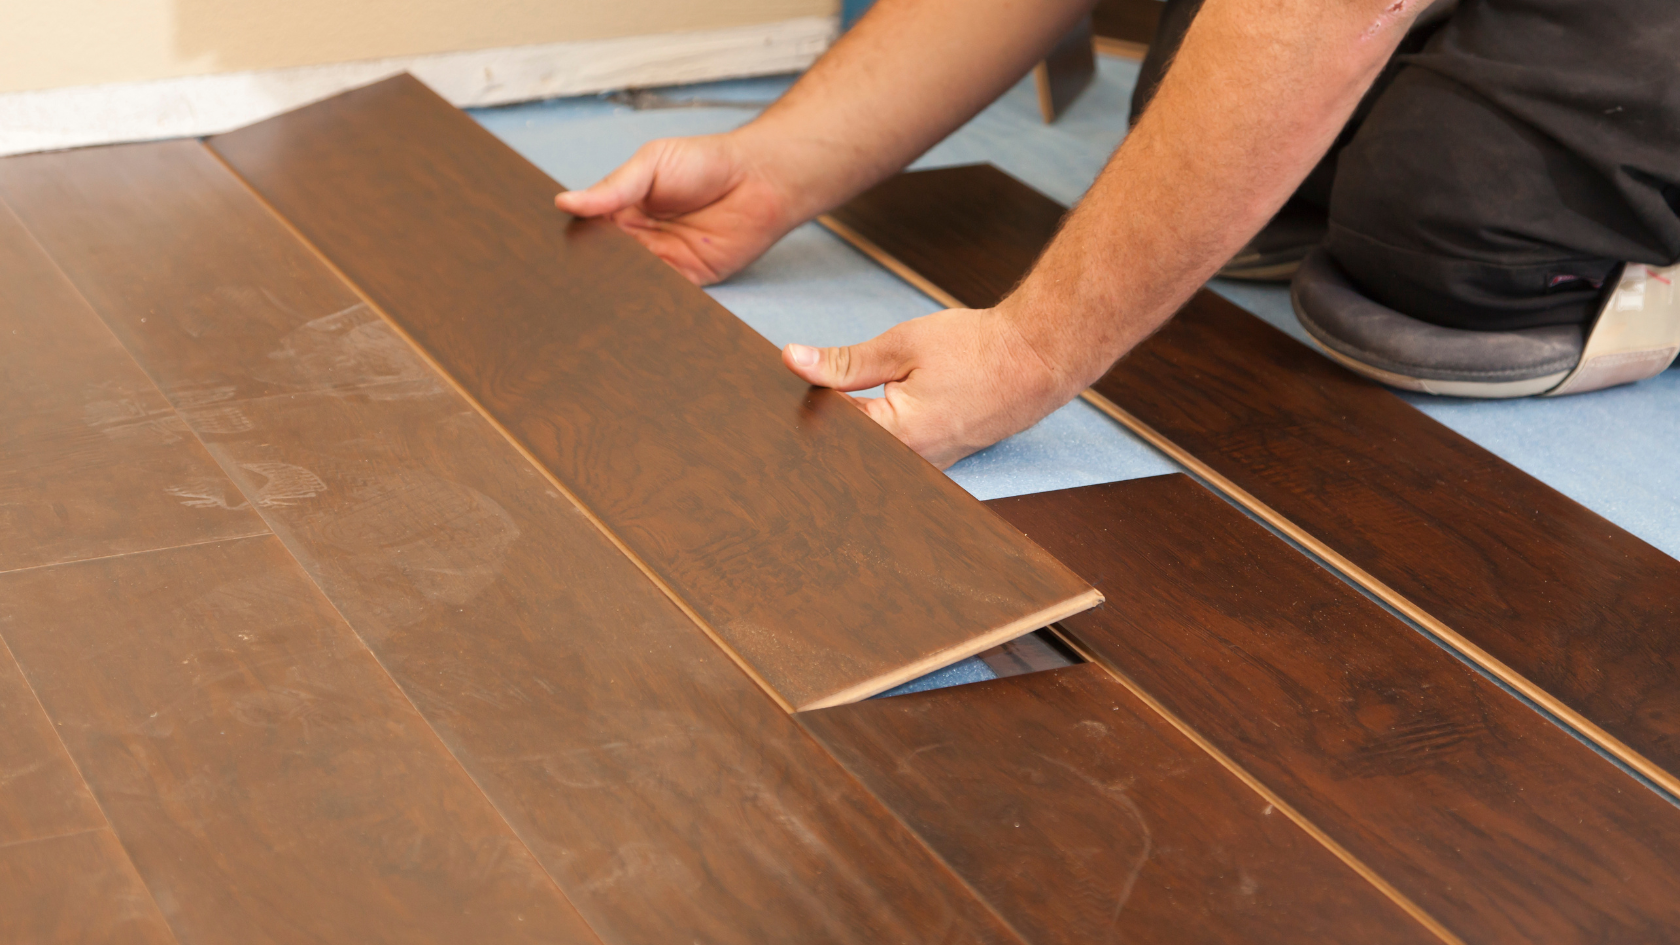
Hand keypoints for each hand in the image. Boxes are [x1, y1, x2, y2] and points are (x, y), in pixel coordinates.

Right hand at [555, 133, 796, 284]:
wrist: (758, 179)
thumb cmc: (707, 162)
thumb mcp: (650, 163)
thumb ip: (612, 188)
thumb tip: (566, 202)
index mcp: (623, 209)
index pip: (589, 231)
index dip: (573, 239)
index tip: (550, 248)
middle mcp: (638, 239)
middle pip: (604, 261)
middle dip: (590, 269)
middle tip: (569, 276)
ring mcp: (662, 261)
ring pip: (628, 281)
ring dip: (616, 286)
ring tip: (597, 289)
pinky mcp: (687, 280)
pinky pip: (661, 294)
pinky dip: (648, 298)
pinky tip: (633, 296)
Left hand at [780, 307, 1081, 467]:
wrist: (1037, 358)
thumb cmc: (978, 350)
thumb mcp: (901, 346)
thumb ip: (843, 362)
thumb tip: (793, 361)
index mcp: (894, 438)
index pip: (824, 430)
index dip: (802, 405)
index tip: (787, 386)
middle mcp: (910, 465)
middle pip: (845, 453)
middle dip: (824, 424)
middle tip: (807, 393)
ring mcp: (928, 469)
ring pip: (871, 457)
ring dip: (854, 432)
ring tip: (848, 400)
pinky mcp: (940, 462)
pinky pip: (897, 457)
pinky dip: (880, 435)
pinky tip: (876, 412)